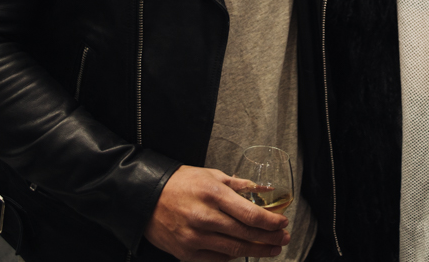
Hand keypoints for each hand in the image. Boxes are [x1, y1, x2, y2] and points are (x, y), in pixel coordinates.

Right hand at [144, 165, 289, 261]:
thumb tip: (263, 189)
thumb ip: (238, 185)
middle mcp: (204, 217)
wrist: (145, 197)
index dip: (270, 222)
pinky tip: (245, 252)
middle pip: (246, 234)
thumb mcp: (210, 175)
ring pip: (234, 250)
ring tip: (272, 249)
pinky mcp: (186, 252)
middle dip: (269, 238)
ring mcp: (195, 238)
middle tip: (283, 238)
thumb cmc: (179, 183)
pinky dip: (233, 257)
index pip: (250, 213)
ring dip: (257, 251)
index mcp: (213, 194)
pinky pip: (217, 259)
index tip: (283, 223)